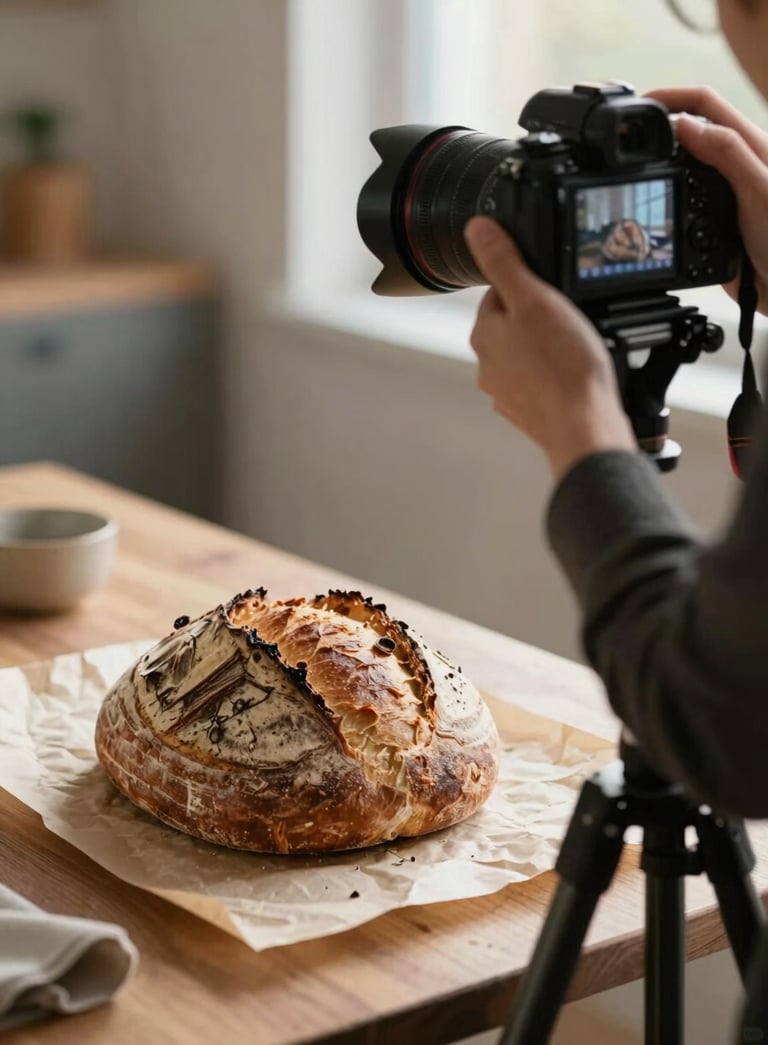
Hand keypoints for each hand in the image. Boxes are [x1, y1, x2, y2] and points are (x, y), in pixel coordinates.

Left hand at [463, 217, 635, 481]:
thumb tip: (477, 230)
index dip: (531, 286)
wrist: (585, 427)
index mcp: (484, 334)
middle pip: (515, 323)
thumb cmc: (564, 367)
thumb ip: (504, 262)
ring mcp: (507, 392)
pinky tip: (577, 375)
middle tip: (572, 322)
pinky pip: (543, 381)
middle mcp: (488, 366)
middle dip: (542, 319)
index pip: (499, 292)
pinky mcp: (529, 412)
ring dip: (551, 348)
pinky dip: (558, 375)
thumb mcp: (537, 299)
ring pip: (530, 353)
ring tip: (577, 350)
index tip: (555, 292)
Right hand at [647, 86, 767, 313]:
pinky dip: (664, 199)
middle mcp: (733, 165)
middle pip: (688, 133)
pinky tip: (653, 204)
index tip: (640, 104)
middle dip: (657, 129)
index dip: (671, 98)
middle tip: (627, 137)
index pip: (704, 105)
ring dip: (657, 165)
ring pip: (681, 168)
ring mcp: (721, 194)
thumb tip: (685, 125)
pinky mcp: (710, 224)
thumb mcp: (758, 189)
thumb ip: (726, 154)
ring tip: (632, 167)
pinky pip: (680, 204)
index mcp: (748, 146)